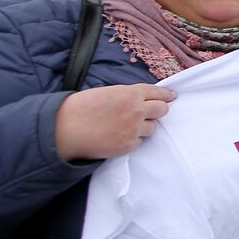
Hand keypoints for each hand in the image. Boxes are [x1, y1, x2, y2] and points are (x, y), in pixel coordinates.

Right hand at [55, 84, 175, 161]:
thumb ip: (126, 96)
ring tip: (128, 126)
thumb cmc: (81, 107)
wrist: (66, 129)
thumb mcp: (107, 93)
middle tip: (156, 112)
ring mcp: (134, 129)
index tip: (172, 97)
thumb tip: (139, 100)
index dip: (166, 95)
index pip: (157, 93)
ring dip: (145, 126)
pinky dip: (133, 139)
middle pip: (162, 110)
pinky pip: (139, 142)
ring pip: (152, 128)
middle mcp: (136, 110)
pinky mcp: (129, 145)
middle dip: (160, 110)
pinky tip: (119, 137)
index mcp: (130, 93)